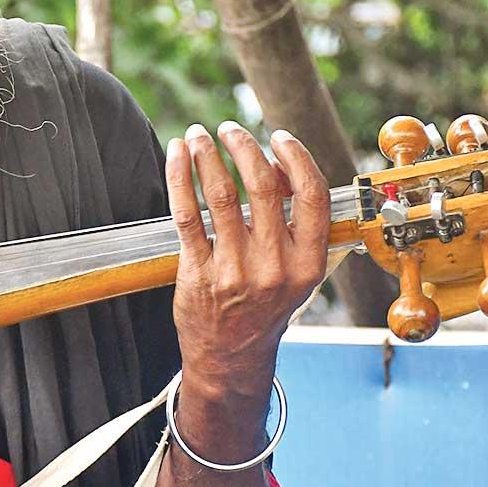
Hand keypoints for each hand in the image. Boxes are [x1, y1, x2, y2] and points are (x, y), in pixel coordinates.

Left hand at [166, 122, 328, 401]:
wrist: (231, 357)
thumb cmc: (265, 306)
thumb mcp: (297, 273)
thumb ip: (295, 225)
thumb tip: (276, 165)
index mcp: (307, 263)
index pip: (311, 195)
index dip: (295, 157)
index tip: (278, 137)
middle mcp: (274, 266)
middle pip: (262, 186)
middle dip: (243, 146)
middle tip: (229, 129)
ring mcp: (234, 270)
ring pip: (221, 195)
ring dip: (207, 155)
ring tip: (198, 135)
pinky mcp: (198, 272)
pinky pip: (186, 214)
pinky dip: (179, 178)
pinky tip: (176, 155)